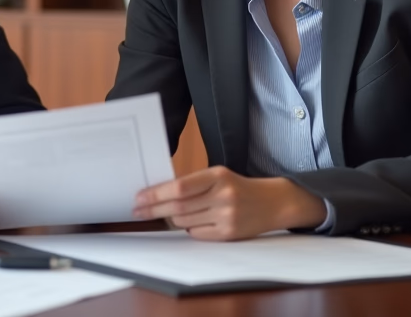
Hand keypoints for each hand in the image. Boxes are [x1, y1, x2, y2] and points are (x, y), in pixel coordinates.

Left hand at [133, 166, 326, 240]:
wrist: (273, 202)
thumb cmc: (238, 187)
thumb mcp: (219, 176)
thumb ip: (193, 184)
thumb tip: (159, 195)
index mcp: (218, 176)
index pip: (180, 187)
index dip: (156, 194)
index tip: (140, 197)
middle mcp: (223, 196)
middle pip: (178, 206)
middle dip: (154, 209)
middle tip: (137, 210)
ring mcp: (226, 216)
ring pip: (185, 222)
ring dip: (172, 219)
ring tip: (170, 214)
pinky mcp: (229, 233)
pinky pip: (197, 234)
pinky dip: (189, 229)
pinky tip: (193, 222)